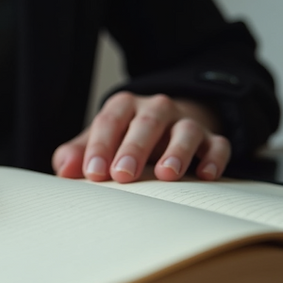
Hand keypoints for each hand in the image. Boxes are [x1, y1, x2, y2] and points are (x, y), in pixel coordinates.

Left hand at [52, 92, 229, 182]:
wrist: (169, 124)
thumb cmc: (125, 138)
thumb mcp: (99, 141)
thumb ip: (78, 153)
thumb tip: (64, 169)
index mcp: (124, 107)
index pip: (109, 122)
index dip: (100, 147)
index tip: (92, 174)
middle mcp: (156, 109)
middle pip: (146, 123)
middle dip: (134, 148)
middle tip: (123, 175)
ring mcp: (186, 122)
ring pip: (185, 131)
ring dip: (177, 152)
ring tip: (166, 175)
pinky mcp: (211, 138)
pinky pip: (218, 145)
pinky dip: (214, 158)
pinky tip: (206, 175)